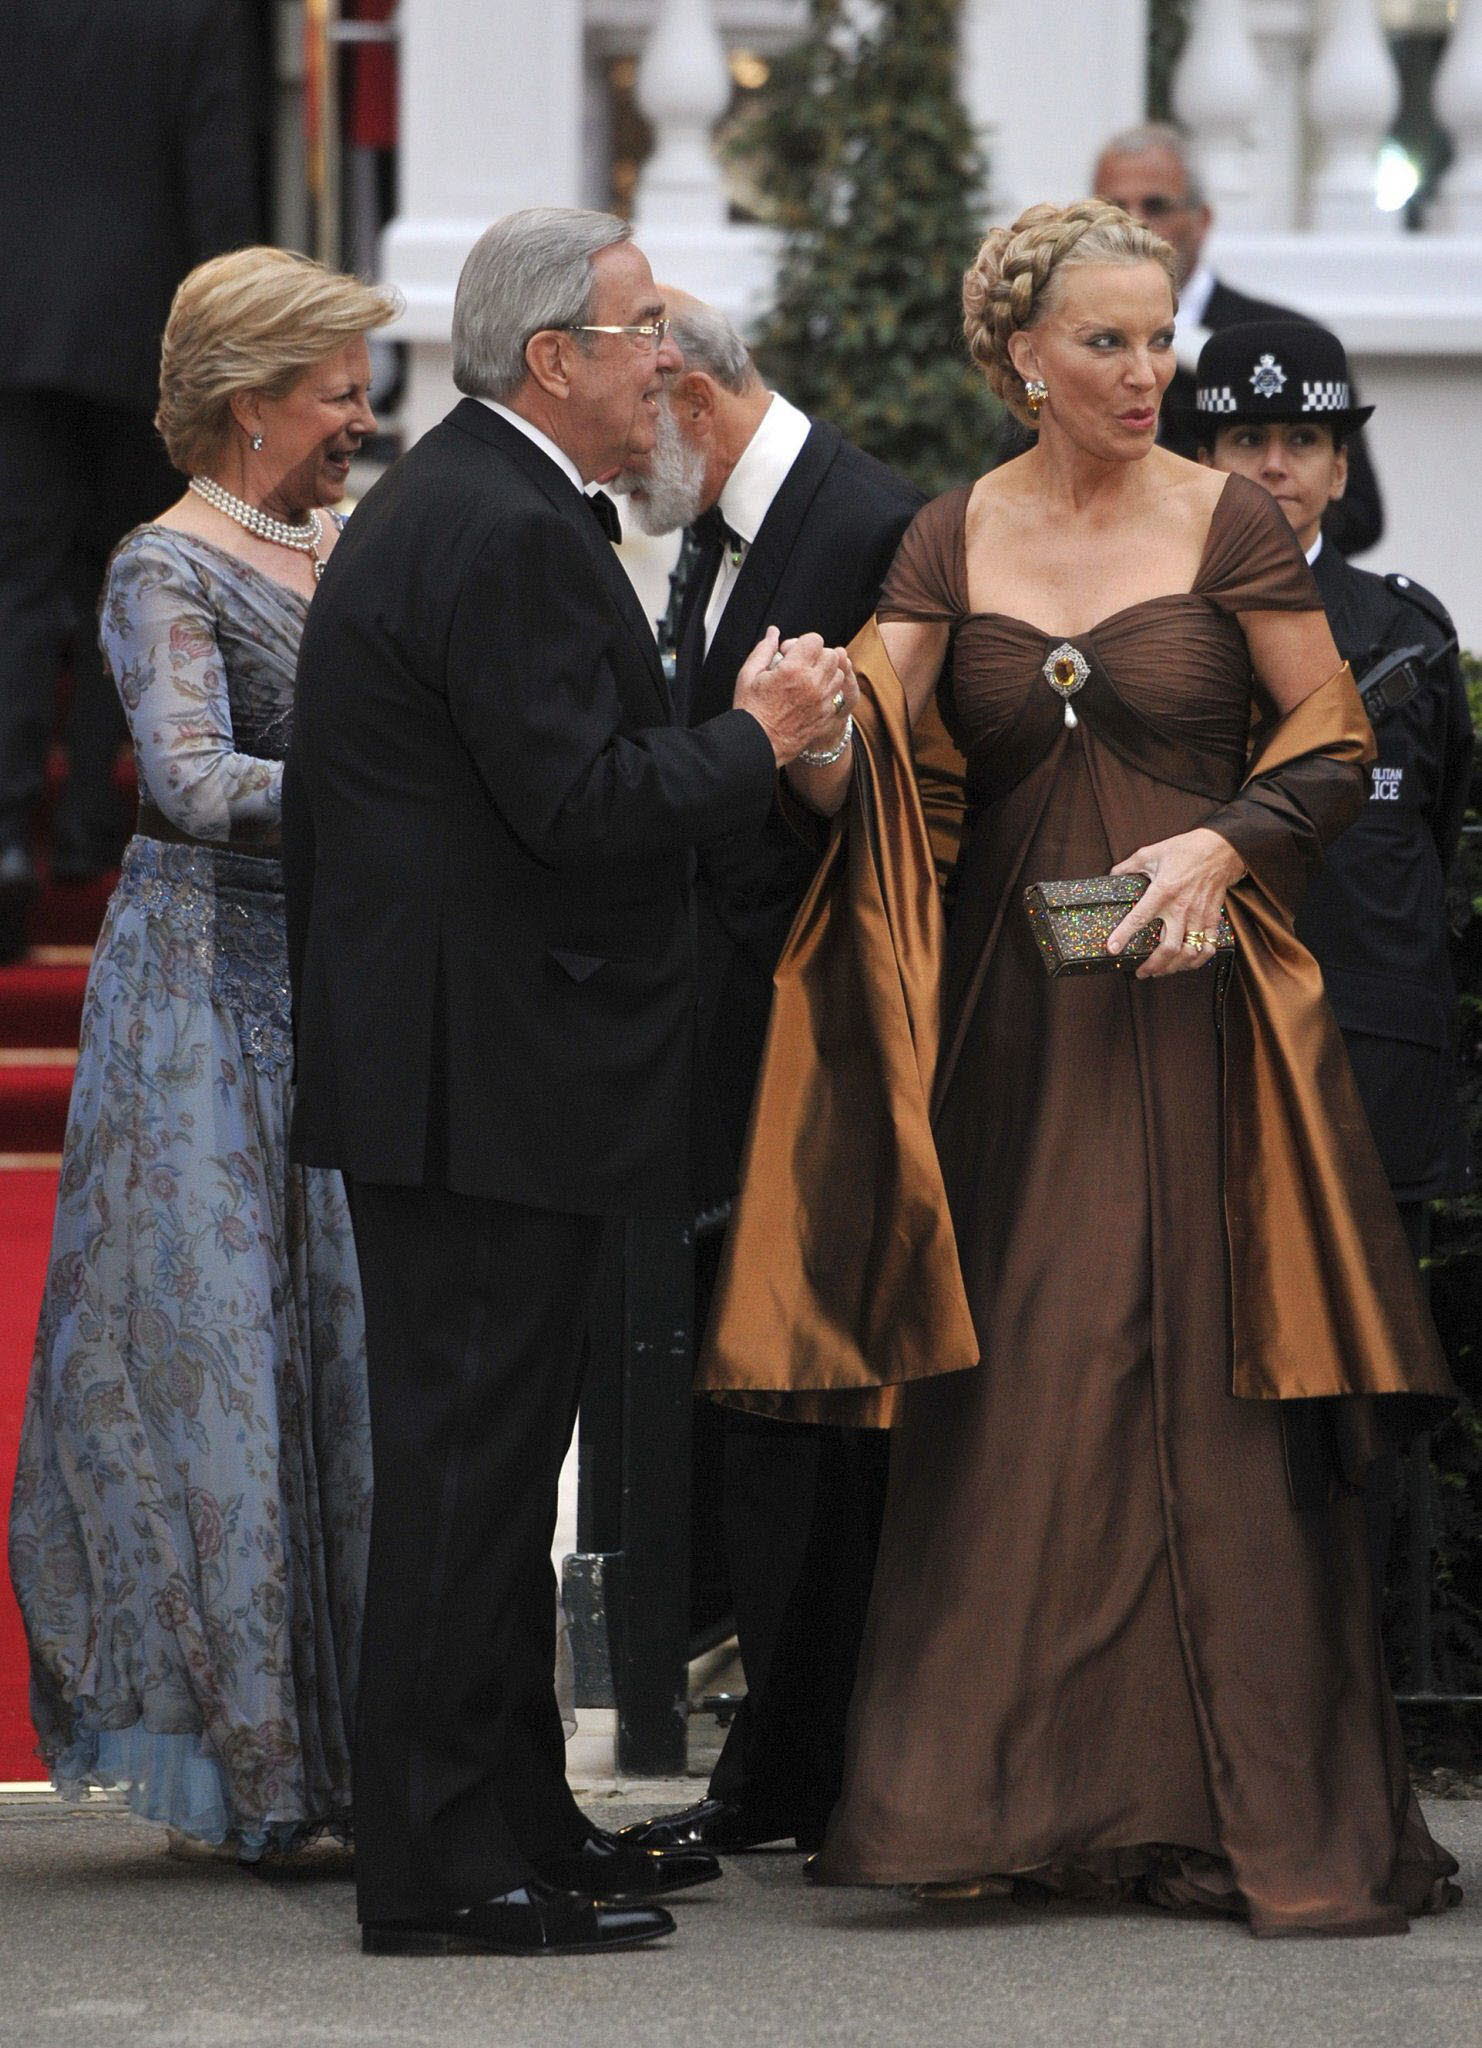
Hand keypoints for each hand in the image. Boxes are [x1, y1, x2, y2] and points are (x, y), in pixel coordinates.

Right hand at [734, 629, 858, 767]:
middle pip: (831, 655)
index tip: (793, 653)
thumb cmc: (750, 711)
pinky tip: (810, 697)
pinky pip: (837, 695)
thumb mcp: (748, 675)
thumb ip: (764, 650)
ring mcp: (822, 701)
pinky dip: (827, 692)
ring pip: (838, 674)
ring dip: (825, 673)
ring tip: (807, 681)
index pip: (815, 640)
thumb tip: (774, 632)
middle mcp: (812, 684)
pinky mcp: (826, 716)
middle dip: (817, 655)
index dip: (804, 643)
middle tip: (802, 665)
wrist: (758, 744)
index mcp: (793, 670)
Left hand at [1106, 828, 1244, 979]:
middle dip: (1153, 965)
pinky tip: (1186, 963)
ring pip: (1188, 952)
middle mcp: (1181, 908)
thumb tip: (1113, 874)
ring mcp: (1199, 916)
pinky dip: (1197, 960)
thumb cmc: (1186, 849)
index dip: (1123, 935)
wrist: (1220, 849)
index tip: (1112, 948)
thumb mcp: (1152, 852)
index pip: (1139, 918)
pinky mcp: (1212, 918)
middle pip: (1168, 948)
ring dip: (1174, 967)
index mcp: (1163, 891)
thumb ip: (1129, 866)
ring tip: (1161, 971)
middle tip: (1141, 972)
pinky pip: (1208, 947)